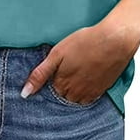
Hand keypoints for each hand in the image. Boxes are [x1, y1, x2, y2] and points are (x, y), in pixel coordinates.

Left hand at [21, 15, 139, 103]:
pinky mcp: (103, 90)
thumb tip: (24, 93)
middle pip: (63, 95)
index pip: (49, 90)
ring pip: (76, 98)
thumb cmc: (85, 42)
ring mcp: (90, 93)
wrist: (114, 40)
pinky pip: (90, 98)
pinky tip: (87, 77)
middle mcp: (75, 93)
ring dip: (73, 90)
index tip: (54, 69)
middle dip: (61, 86)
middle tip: (67, 69)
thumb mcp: (57, 54)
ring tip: (76, 72)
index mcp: (62, 83)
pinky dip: (86, 91)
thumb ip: (40, 74)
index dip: (51, 78)